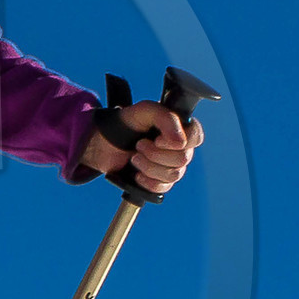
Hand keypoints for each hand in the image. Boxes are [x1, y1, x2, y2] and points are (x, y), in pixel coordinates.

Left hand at [79, 100, 204, 195]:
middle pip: (183, 158)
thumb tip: (180, 141)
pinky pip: (163, 188)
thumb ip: (165, 118)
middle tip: (139, 145)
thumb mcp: (143, 111)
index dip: (180, 141)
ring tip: (134, 157)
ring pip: (174, 174)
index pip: (196, 136)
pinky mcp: (160, 181)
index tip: (158, 139)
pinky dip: (148, 181)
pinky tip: (137, 174)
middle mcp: (179, 147)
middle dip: (156, 154)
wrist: (102, 144)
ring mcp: (171, 165)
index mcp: (179, 127)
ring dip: (149, 166)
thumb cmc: (124, 123)